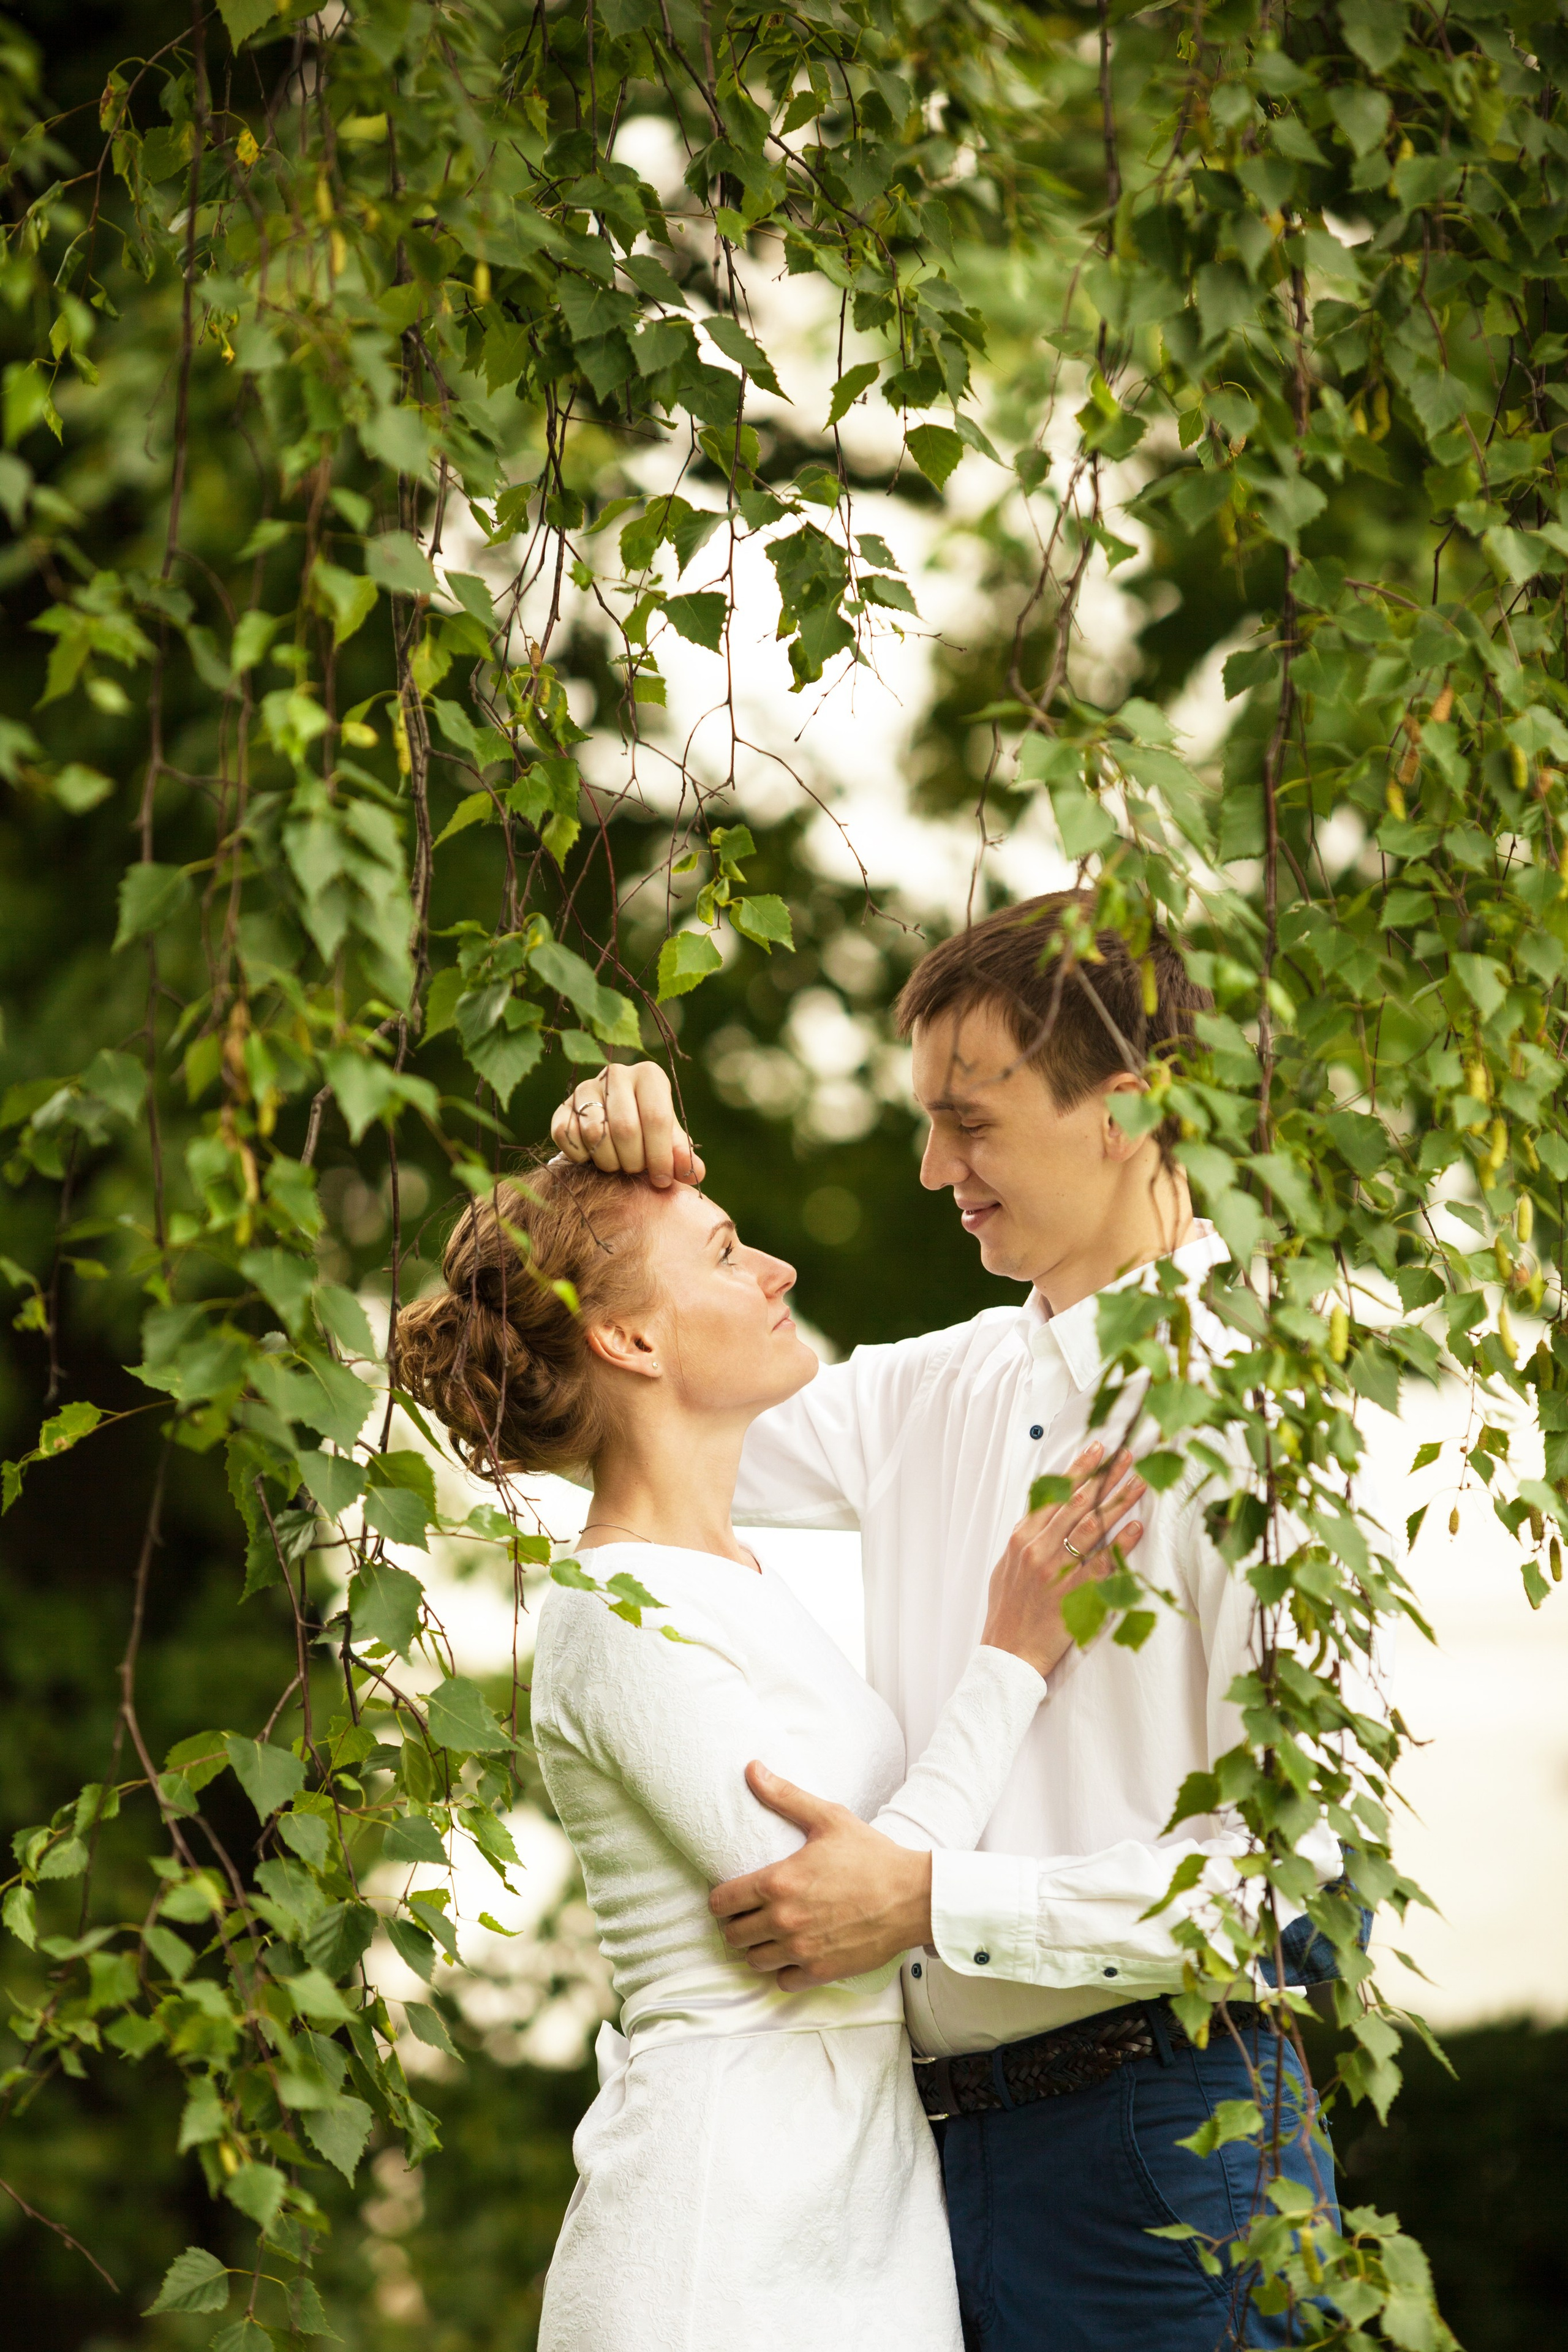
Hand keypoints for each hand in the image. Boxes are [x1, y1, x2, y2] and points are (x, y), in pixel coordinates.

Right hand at [549, 1060, 705, 1189]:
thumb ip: (682, 1155)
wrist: (612, 1120)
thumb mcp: (669, 1138)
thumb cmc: (648, 1129)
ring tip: (618, 1163)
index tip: (663, 1180)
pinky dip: (582, 1157)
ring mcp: (586, 1088)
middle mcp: (616, 1074)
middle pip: (625, 1129)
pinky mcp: (562, 1106)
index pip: (656, 1117)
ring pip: (595, 1134)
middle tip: (637, 1170)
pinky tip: (595, 1156)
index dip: (661, 1156)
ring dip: (609, 1161)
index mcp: (649, 1075)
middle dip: (634, 1161)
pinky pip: (567, 1137)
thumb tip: (694, 1173)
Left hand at [709, 1766, 931, 1987]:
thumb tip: (752, 1769)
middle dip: (736, 1924)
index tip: (731, 1895)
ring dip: (757, 1947)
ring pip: (754, 1960)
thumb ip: (785, 1796)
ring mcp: (802, 1950)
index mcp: (778, 1882)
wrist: (912, 1896)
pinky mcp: (821, 1971)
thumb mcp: (828, 1818)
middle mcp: (783, 1920)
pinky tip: (793, 1953)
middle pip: (733, 1935)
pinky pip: (783, 1981)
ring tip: (769, 1934)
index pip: (722, 1902)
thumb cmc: (871, 1855)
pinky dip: (783, 1970)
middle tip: (750, 1913)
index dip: (721, 1899)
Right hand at [981, 1440, 1145, 1677]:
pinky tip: (1137, 1526)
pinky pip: (1103, 1562)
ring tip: (1139, 1481)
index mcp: (1021, 1539)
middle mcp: (1038, 1549)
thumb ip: (1024, 1540)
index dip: (1078, 1469)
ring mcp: (1057, 1571)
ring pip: (1092, 1526)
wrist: (1008, 1654)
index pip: (1054, 1493)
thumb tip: (1040, 1515)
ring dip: (1119, 1501)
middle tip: (1126, 1453)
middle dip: (1104, 1475)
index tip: (1097, 1449)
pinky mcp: (1074, 1594)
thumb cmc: (1007, 1613)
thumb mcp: (1005, 1568)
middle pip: (1077, 1502)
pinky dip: (1120, 1543)